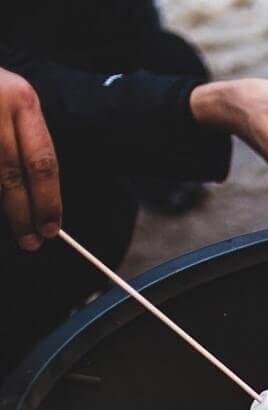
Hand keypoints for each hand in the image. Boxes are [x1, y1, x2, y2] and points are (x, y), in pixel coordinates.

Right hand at [0, 68, 61, 250]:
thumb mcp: (11, 100)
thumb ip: (24, 139)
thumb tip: (40, 195)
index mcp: (23, 100)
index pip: (42, 161)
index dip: (49, 200)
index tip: (52, 227)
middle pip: (13, 175)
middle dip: (23, 214)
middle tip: (32, 241)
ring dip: (2, 208)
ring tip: (15, 232)